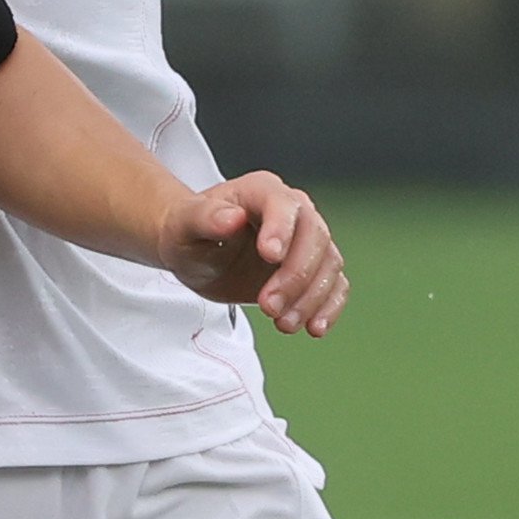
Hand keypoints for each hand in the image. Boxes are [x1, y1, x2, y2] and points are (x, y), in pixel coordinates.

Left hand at [163, 171, 346, 335]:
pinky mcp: (312, 271)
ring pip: (328, 264)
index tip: (269, 257)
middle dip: (295, 276)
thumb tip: (231, 218)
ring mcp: (305, 241)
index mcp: (261, 191)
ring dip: (311, 298)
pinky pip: (335, 286)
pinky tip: (314, 327)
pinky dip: (329, 307)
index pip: (282, 205)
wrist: (195, 253)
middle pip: (314, 237)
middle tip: (268, 306)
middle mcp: (292, 211)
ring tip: (283, 323)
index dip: (281, 229)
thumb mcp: (183, 225)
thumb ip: (204, 218)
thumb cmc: (188, 232)